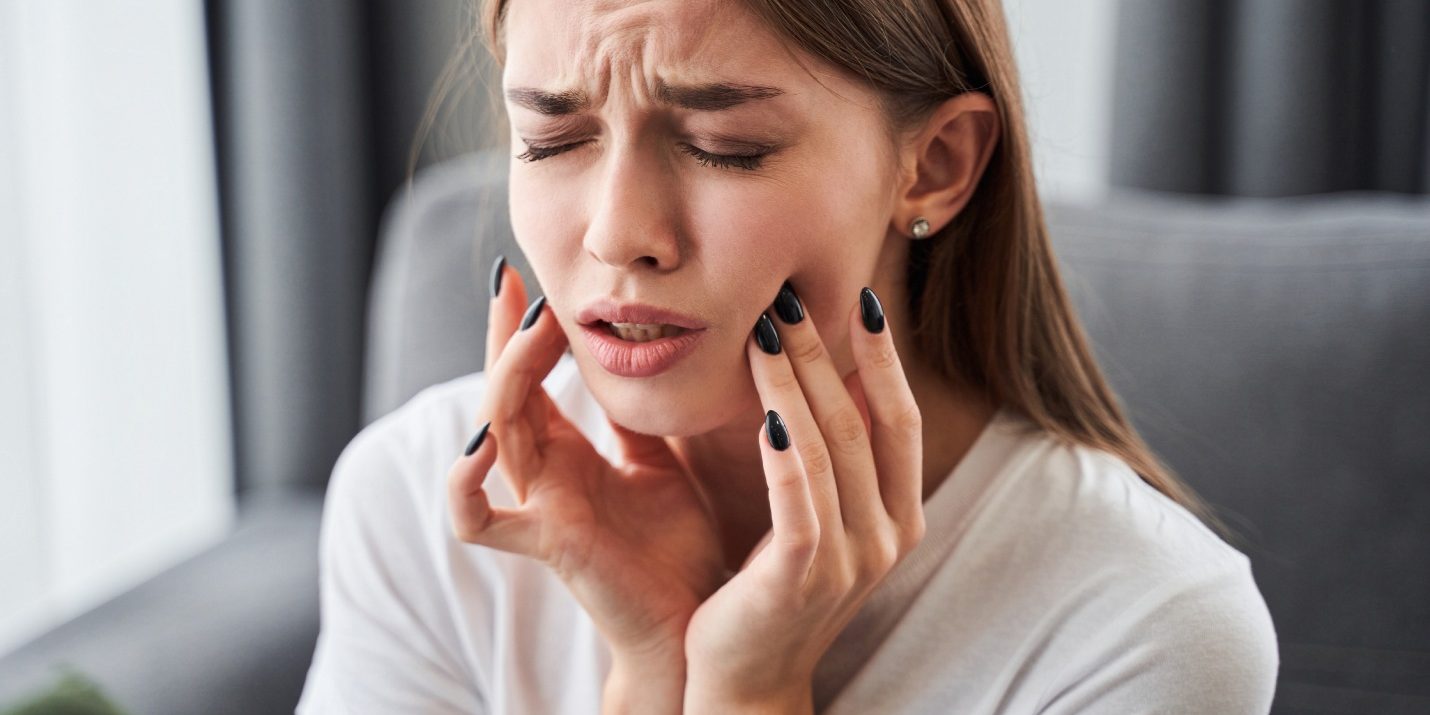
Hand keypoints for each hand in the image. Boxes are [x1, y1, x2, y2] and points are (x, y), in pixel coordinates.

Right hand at [446, 259, 726, 671]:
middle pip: (502, 392)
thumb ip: (639, 415)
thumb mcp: (662, 459)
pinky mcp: (545, 542)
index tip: (528, 276)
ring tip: (529, 333)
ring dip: (504, 379)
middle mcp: (542, 475)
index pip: (529, 377)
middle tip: (520, 286)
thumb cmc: (676, 547)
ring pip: (493, 432)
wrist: (694, 621)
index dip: (522, 329)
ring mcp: (537, 507)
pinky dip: (464, 484)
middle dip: (506, 337)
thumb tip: (646, 349)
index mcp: (566, 453)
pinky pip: (478, 519)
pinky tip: (481, 443)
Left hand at [683, 284, 925, 711]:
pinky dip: (784, 448)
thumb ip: (828, 462)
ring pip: (829, 447)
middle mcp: (888, 535)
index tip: (862, 299)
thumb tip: (815, 378)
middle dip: (827, 353)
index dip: (884, 358)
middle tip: (791, 296)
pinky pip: (798, 496)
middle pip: (863, 421)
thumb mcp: (817, 521)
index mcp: (900, 516)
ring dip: (795, 381)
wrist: (745, 681)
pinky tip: (763, 410)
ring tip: (765, 329)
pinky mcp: (804, 576)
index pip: (901, 420)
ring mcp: (852, 558)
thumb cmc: (772, 591)